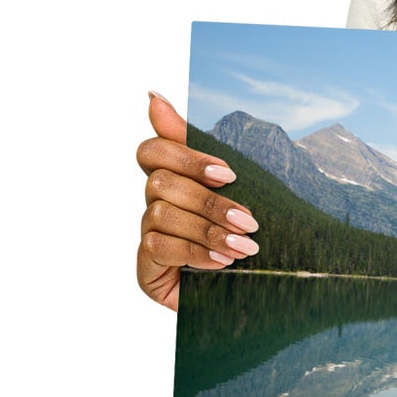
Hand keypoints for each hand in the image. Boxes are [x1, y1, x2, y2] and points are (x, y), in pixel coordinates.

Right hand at [135, 91, 260, 311]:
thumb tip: (152, 95)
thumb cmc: (243, 244)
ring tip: (244, 248)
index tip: (228, 174)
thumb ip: (201, 151)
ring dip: (208, 229)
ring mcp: (147, 237)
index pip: (153, 150)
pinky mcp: (145, 268)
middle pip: (160, 181)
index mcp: (174, 183)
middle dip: (209, 201)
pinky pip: (158, 246)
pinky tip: (221, 263)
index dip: (185, 155)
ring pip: (160, 213)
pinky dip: (194, 251)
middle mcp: (154, 206)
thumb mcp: (236, 196)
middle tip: (250, 221)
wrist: (251, 301)